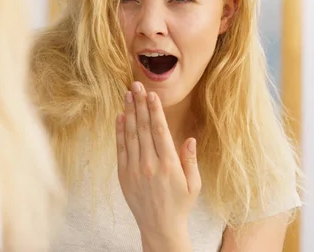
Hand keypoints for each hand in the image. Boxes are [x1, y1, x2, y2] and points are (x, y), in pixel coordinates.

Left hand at [116, 81, 200, 251]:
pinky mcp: (123, 174)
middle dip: (139, 104)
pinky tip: (120, 116)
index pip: (160, 131)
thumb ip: (190, 160)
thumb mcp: (193, 185)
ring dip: (129, 112)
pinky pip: (120, 148)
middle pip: (143, 128)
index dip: (155, 111)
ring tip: (127, 95)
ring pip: (130, 135)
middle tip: (136, 85)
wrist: (159, 227)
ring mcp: (134, 169)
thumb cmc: (180, 204)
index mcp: (169, 166)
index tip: (152, 94)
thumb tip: (189, 139)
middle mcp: (150, 165)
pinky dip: (119, 131)